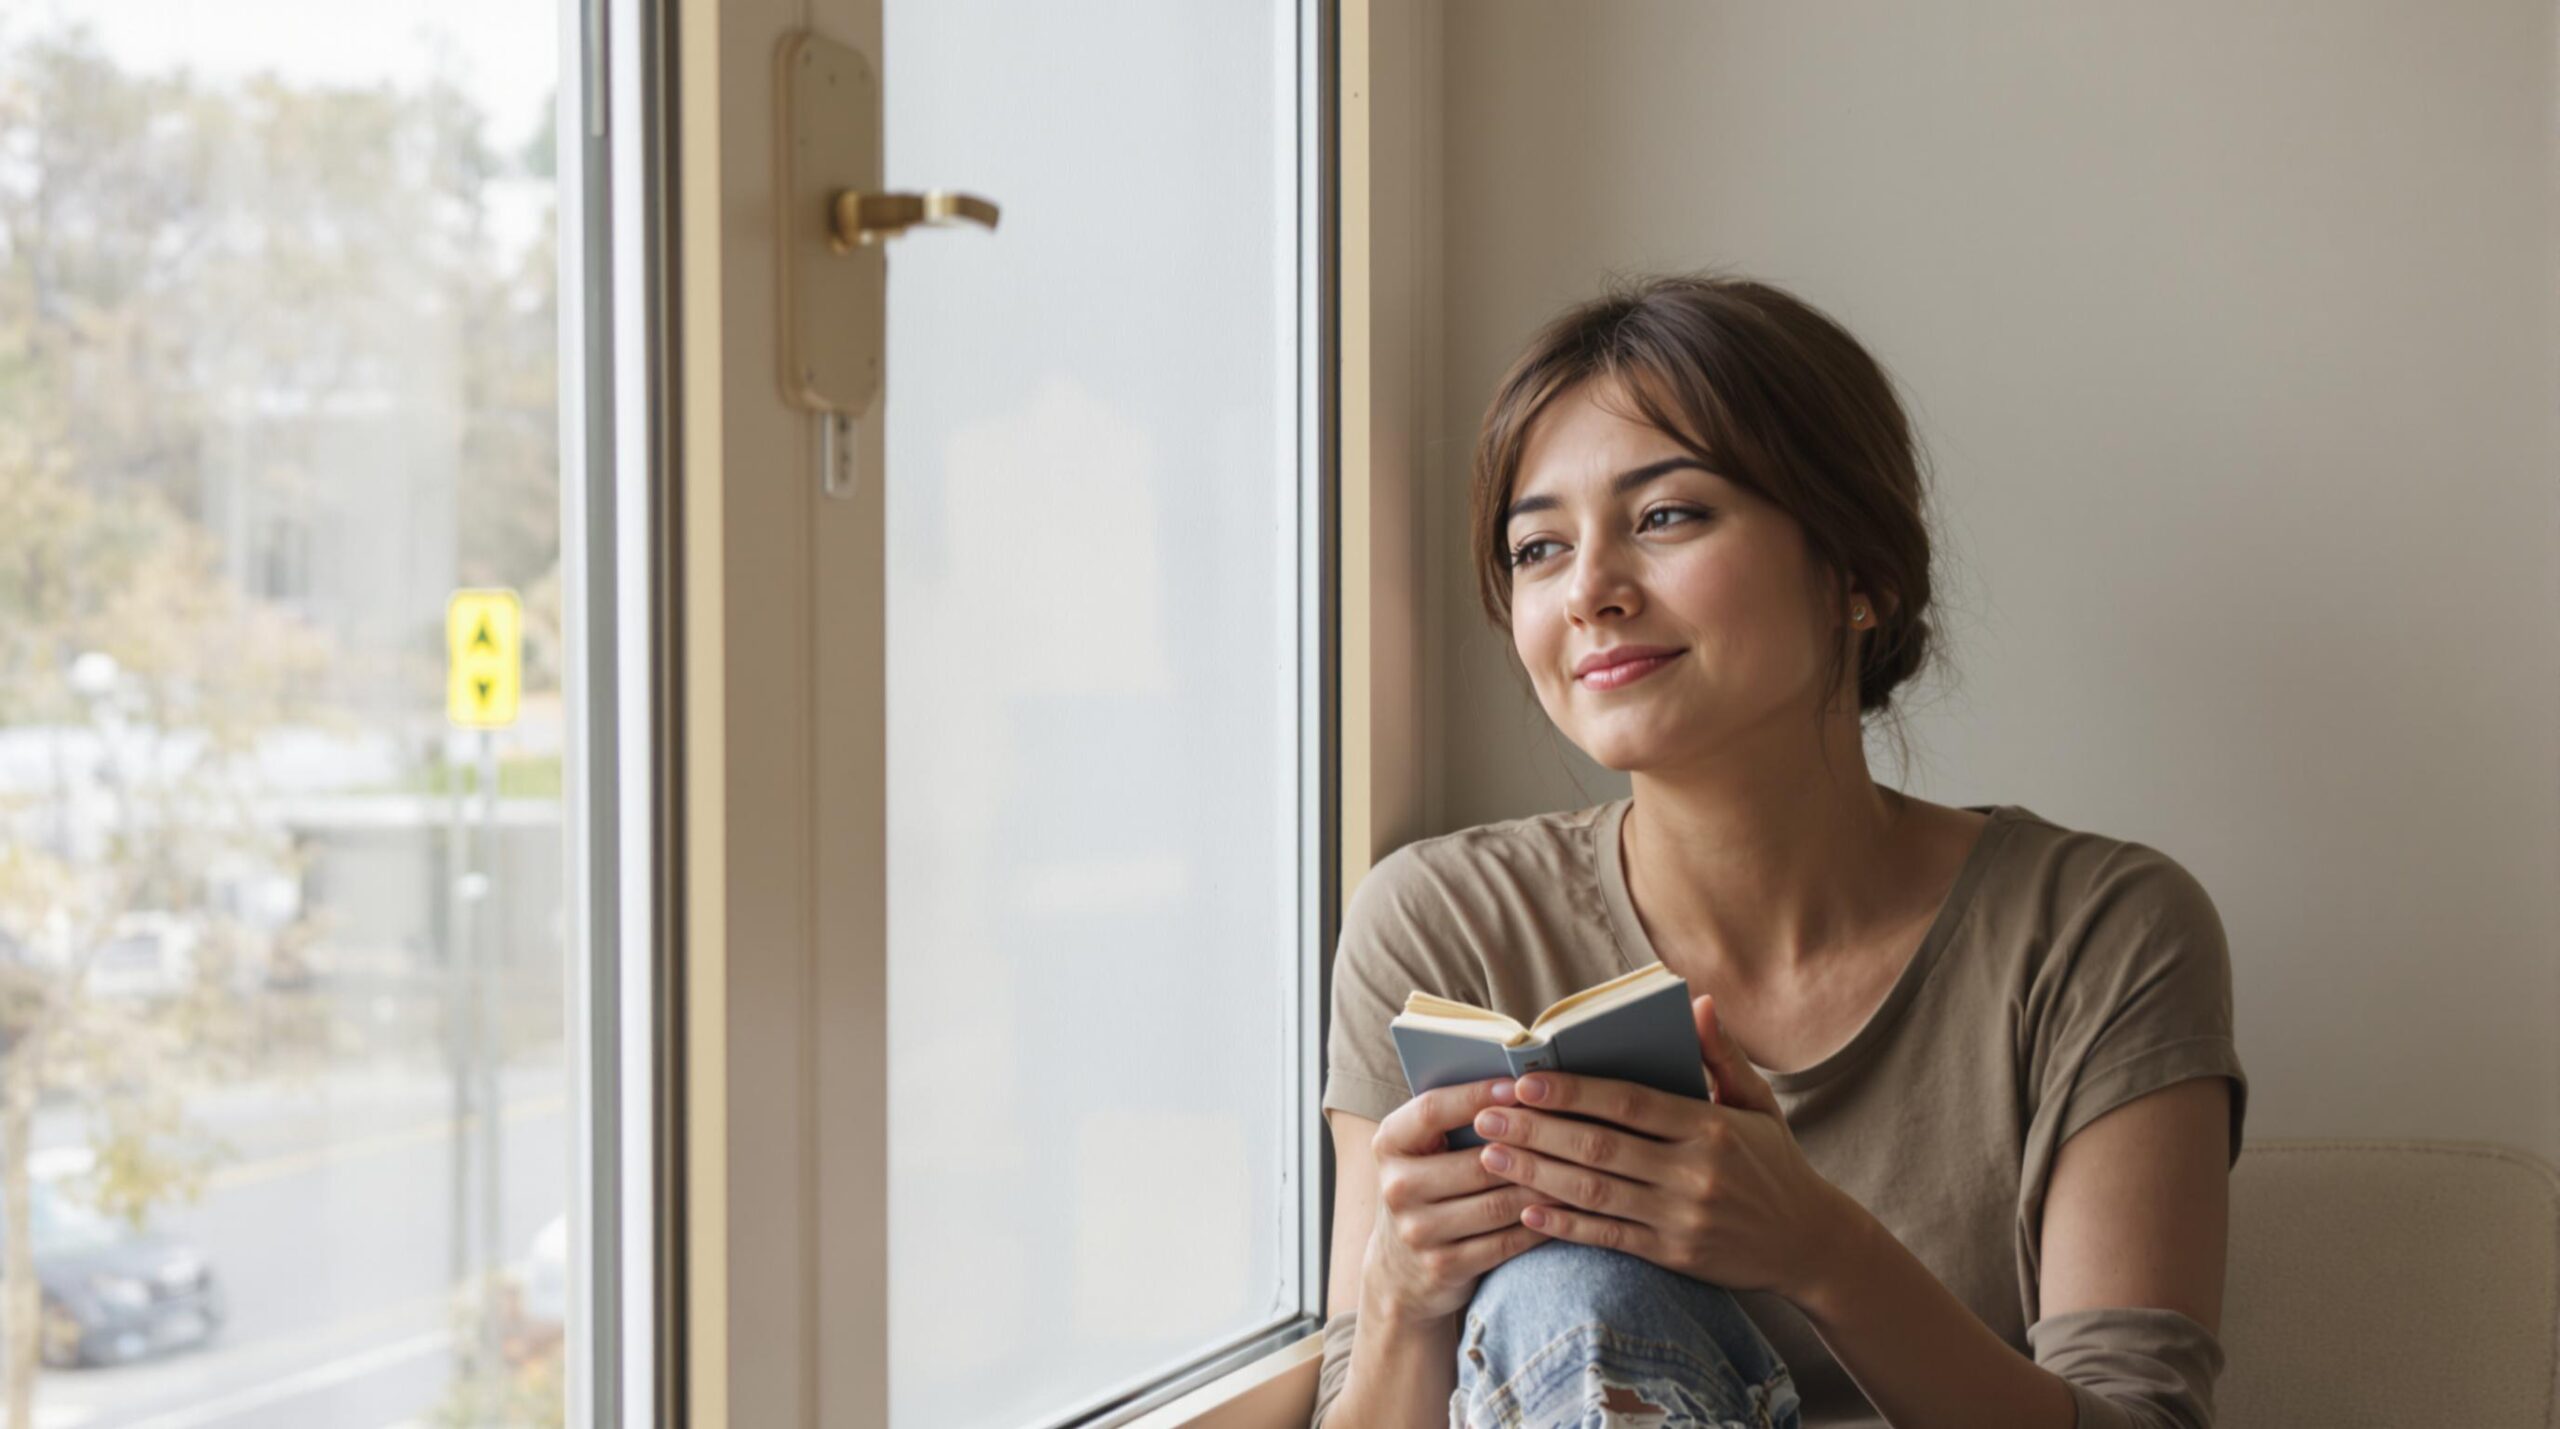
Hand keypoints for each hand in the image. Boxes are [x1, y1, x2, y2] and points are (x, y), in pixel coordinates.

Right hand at [1363, 1077, 1564, 1325]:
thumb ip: (1455, 1119)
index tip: (1520, 1086)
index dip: (1477, 1095)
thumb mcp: (1423, 1151)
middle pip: (1476, 1162)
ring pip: (1498, 1204)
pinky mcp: (1443, 1266)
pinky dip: (1541, 1225)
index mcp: (1389, 1143)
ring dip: (1544, 1188)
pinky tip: (1566, 1211)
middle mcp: (1396, 1187)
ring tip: (1581, 1171)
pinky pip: (1506, 1242)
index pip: (1432, 1110)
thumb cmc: (1428, 1189)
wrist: (1400, 1270)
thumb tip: (1521, 1083)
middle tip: (1574, 1132)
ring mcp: (1418, 1231)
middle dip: (1530, 1148)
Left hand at [1469, 994, 1864, 1302]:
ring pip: (1596, 1193)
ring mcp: (1682, 1218)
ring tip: (1489, 1157)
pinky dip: (1565, 1226)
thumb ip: (1722, 1055)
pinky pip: (1609, 1238)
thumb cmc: (1775, 1164)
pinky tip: (1527, 1211)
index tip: (1524, 1082)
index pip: (1629, 1102)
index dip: (1573, 1091)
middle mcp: (1694, 1172)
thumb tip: (1698, 1001)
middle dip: (1536, 1131)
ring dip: (1537, 1174)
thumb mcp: (1758, 1104)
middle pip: (1601, 1147)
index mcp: (1711, 1127)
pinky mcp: (1674, 1256)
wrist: (1813, 1245)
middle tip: (1485, 1117)